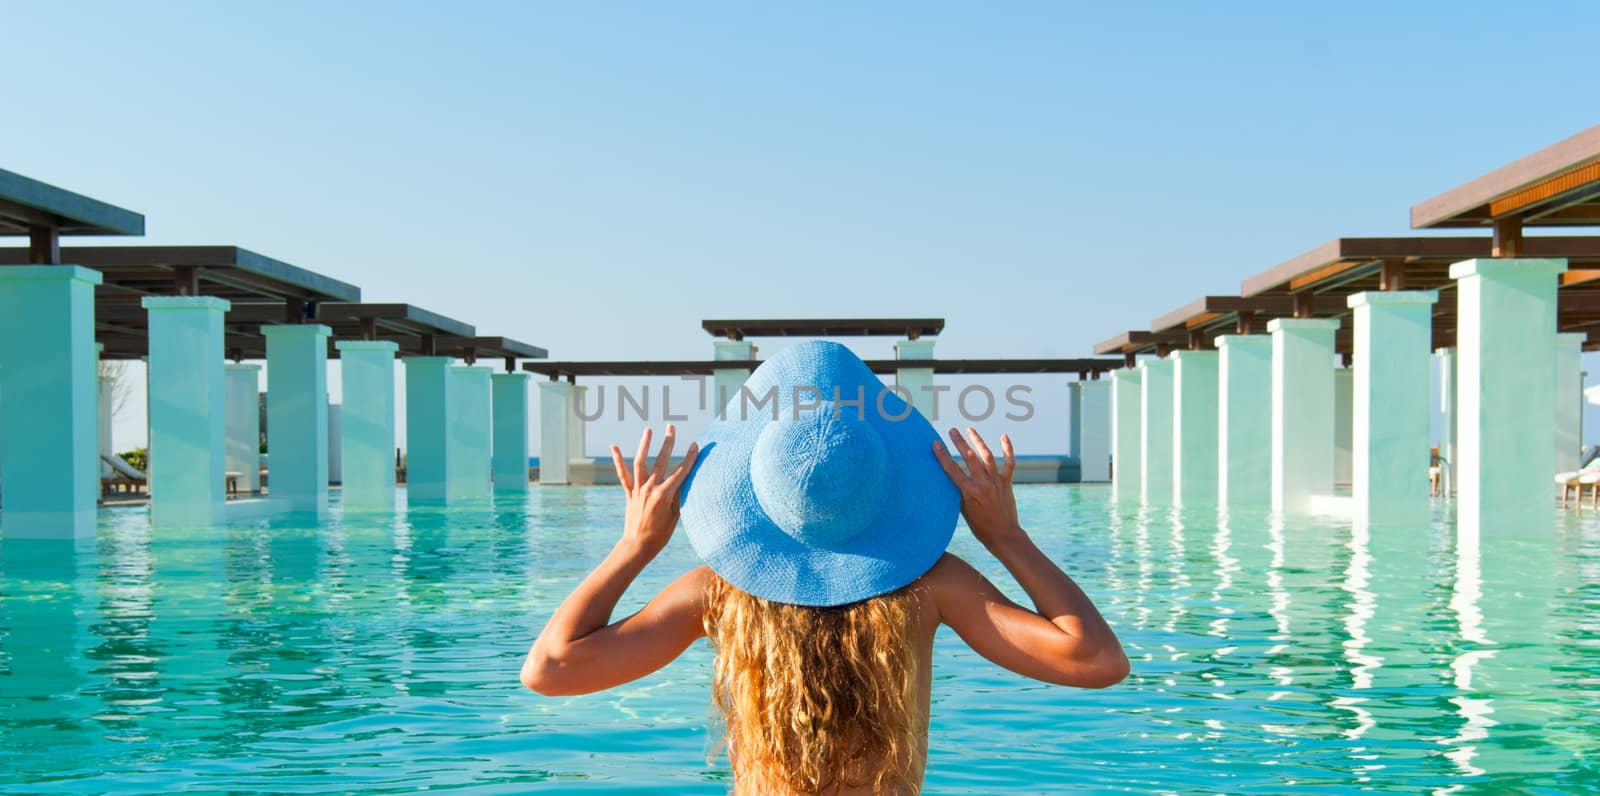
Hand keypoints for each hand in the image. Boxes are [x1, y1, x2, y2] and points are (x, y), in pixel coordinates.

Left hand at [611, 425, 699, 553]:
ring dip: (644, 445)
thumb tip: (683, 480)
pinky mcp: (630, 494)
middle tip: (671, 427)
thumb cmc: (661, 534)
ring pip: (641, 462)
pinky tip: (614, 447)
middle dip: (668, 443)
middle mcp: (650, 488)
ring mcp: (638, 490)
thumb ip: (678, 496)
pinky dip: (618, 460)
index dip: (689, 457)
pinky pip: (623, 475)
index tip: (695, 444)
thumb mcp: (676, 516)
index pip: (681, 471)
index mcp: (665, 494)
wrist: (638, 546)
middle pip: (661, 461)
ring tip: (648, 430)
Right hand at [933, 427, 1022, 547]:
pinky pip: (1009, 463)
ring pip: (987, 456)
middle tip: (952, 430)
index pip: (953, 470)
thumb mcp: (963, 511)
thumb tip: (950, 477)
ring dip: (978, 441)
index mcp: (969, 493)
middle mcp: (983, 485)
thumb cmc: (980, 527)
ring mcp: (996, 483)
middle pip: (969, 459)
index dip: (943, 456)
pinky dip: (1008, 449)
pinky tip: (1004, 436)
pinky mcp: (1007, 483)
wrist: (1004, 535)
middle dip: (959, 442)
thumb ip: (958, 493)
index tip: (936, 444)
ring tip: (970, 429)